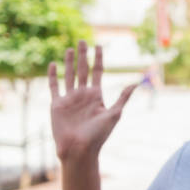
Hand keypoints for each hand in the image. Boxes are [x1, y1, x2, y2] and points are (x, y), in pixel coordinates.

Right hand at [48, 40, 136, 161]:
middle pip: (83, 69)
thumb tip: (136, 83)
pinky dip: (53, 75)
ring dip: (69, 62)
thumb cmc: (98, 135)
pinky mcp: (57, 104)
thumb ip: (123, 97)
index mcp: (96, 95)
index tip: (99, 45)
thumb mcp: (114, 114)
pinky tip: (53, 64)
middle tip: (82, 40)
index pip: (97, 71)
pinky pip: (54, 87)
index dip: (98, 58)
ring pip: (69, 75)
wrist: (79, 149)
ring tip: (70, 48)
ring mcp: (70, 98)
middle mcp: (83, 94)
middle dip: (83, 55)